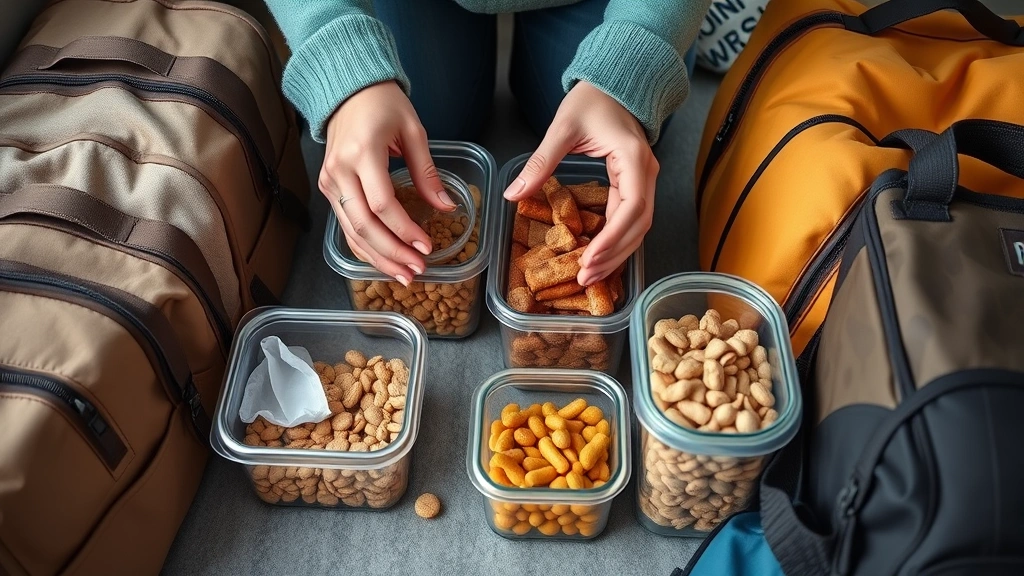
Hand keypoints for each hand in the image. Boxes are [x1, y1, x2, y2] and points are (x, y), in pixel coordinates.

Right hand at [319, 81, 456, 285]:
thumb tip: (446, 207)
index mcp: (362, 153)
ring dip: (378, 257)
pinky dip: (364, 247)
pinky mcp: (329, 188)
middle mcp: (340, 171)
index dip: (405, 230)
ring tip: (403, 274)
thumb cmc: (382, 103)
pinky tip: (383, 261)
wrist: (347, 90)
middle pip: (364, 225)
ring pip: (352, 231)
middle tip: (416, 271)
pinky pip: (345, 225)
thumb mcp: (414, 131)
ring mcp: (330, 182)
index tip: (426, 247)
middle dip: (392, 253)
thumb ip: (428, 173)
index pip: (383, 204)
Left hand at [503, 81, 657, 286]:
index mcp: (633, 158)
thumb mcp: (562, 128)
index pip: (633, 207)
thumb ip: (541, 162)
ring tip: (590, 275)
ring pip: (638, 226)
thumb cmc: (592, 99)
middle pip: (639, 225)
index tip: (591, 258)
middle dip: (614, 254)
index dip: (613, 238)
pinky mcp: (635, 184)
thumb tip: (513, 194)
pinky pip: (630, 219)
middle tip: (586, 277)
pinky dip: (616, 240)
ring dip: (617, 253)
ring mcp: (644, 180)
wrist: (613, 82)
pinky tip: (599, 256)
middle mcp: (646, 173)